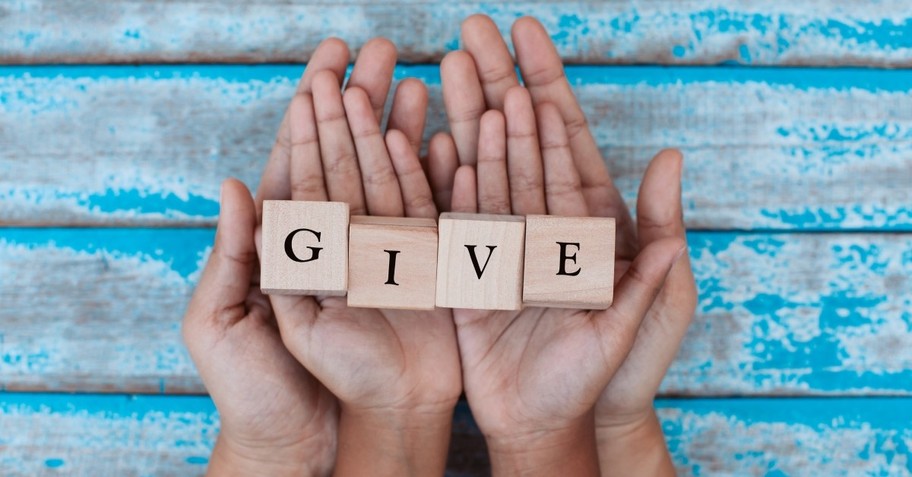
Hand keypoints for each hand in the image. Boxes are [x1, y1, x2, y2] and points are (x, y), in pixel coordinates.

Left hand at [255, 38, 461, 475]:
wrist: (337, 432)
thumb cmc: (270, 391)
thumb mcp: (232, 324)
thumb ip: (238, 255)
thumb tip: (235, 186)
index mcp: (290, 246)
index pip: (300, 167)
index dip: (311, 117)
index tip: (325, 70)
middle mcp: (337, 240)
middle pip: (349, 158)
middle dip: (362, 102)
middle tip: (380, 49)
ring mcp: (381, 252)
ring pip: (391, 177)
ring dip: (401, 127)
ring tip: (414, 77)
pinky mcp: (420, 271)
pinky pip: (429, 215)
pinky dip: (435, 176)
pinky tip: (444, 135)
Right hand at [442, 15, 695, 475]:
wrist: (553, 424)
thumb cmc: (610, 373)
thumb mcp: (646, 308)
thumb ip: (656, 239)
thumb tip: (674, 161)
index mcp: (585, 227)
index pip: (565, 146)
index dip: (546, 91)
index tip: (526, 41)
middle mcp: (540, 226)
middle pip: (516, 146)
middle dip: (493, 87)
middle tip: (470, 34)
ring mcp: (500, 246)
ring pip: (479, 172)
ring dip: (460, 120)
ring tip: (441, 72)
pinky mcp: (465, 274)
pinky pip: (449, 220)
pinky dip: (436, 181)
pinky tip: (421, 140)